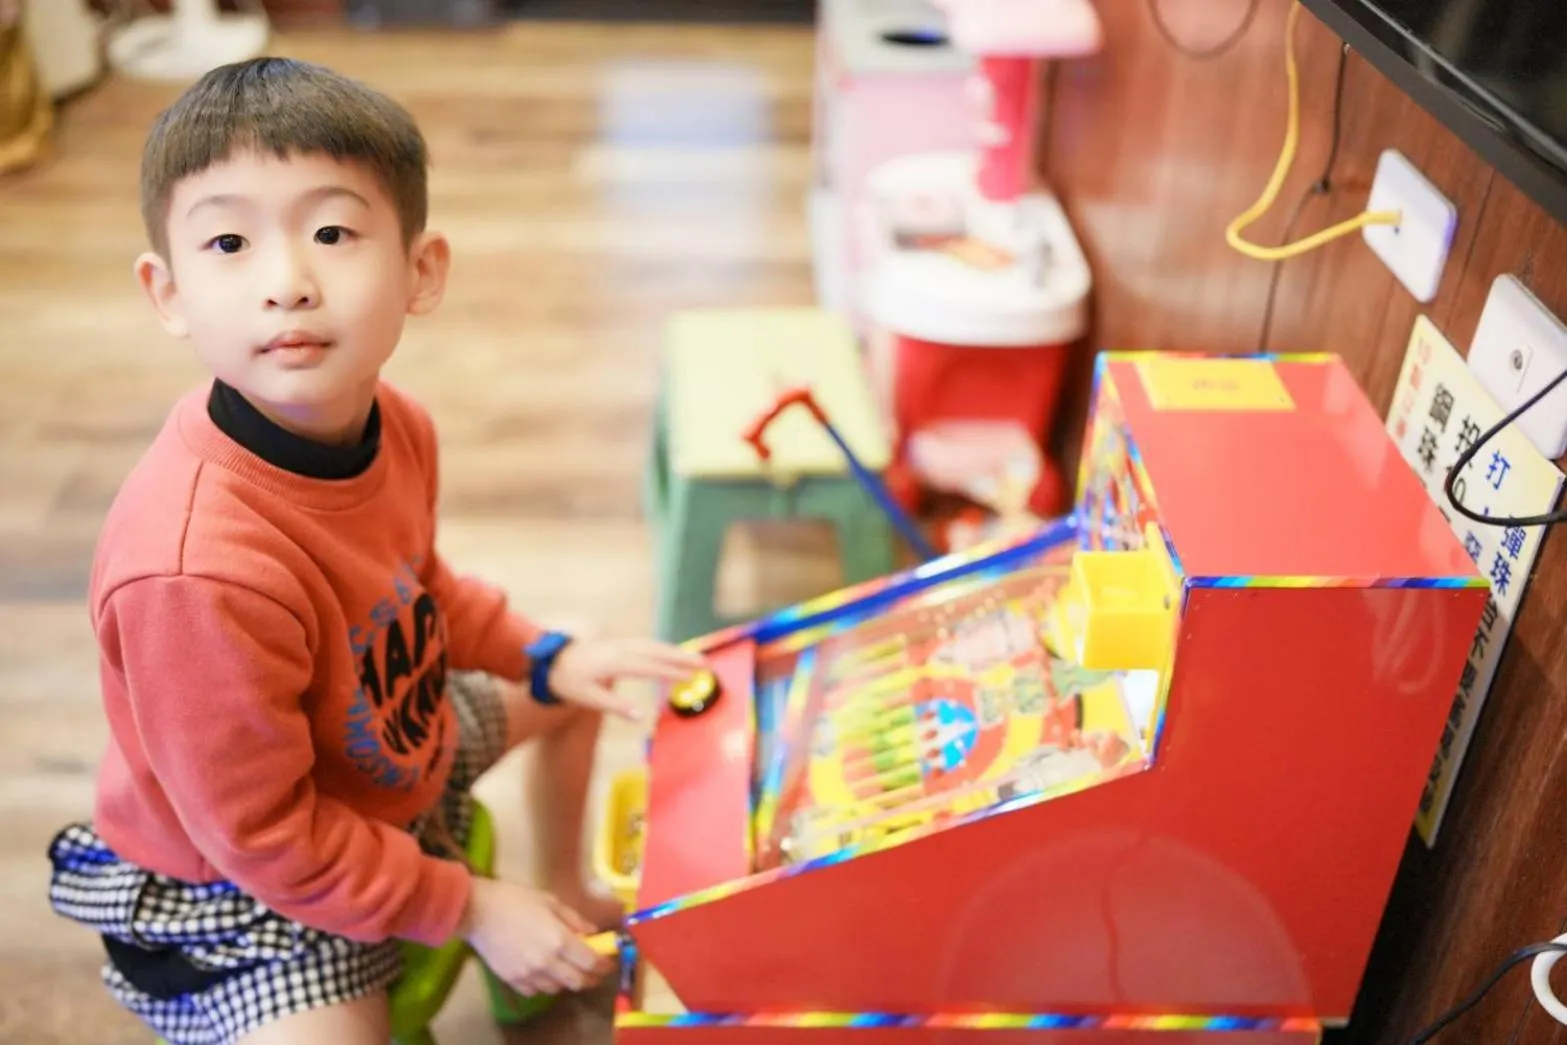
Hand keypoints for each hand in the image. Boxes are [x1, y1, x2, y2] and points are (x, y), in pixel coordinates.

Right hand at [460, 878, 611, 995]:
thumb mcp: (550, 901)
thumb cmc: (515, 899)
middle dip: (591, 978)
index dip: (604, 965)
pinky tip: (545, 972)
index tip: (608, 963)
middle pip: (577, 981)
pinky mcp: (512, 980)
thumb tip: (593, 932)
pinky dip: (545, 985)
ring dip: (567, 981)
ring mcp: (528, 974)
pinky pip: (535, 991)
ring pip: (557, 989)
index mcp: (559, 940)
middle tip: (594, 971)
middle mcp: (546, 962)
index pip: (590, 961)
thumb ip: (574, 920)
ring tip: (568, 969)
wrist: (477, 911)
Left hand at [548, 637, 705, 720]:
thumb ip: (615, 706)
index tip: (690, 677)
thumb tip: (640, 716)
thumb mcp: (588, 698)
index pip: (649, 667)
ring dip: (675, 651)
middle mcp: (620, 648)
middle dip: (682, 657)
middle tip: (705, 664)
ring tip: (695, 659)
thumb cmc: (568, 681)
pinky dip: (662, 648)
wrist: (549, 658)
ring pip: (653, 644)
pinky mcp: (618, 643)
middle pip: (657, 651)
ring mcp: (619, 643)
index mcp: (615, 662)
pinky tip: (671, 653)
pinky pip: (645, 644)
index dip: (671, 672)